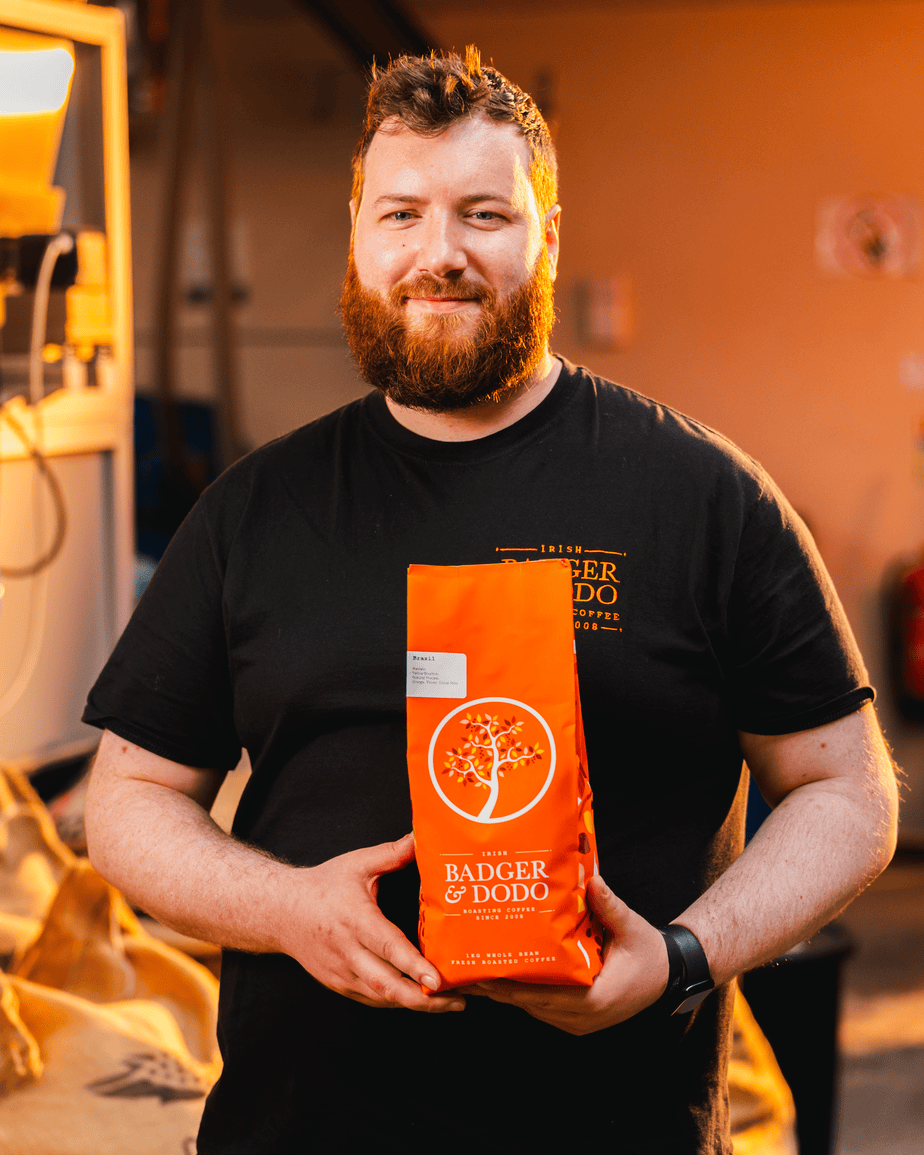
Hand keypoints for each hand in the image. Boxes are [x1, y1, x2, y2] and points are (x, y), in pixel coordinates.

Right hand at [280, 833, 464, 1013]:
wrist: (281, 912)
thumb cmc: (323, 886)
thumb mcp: (357, 864)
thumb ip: (392, 853)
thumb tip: (421, 836)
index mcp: (355, 920)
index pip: (387, 946)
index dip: (413, 965)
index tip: (436, 979)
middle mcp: (348, 951)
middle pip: (387, 985)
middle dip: (424, 999)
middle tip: (458, 1002)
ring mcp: (342, 973)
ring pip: (381, 997)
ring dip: (415, 1004)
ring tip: (450, 1003)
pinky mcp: (339, 985)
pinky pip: (372, 999)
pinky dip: (397, 1002)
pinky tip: (421, 999)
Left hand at [455, 876, 668, 1034]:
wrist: (668, 975)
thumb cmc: (650, 954)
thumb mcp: (632, 928)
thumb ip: (610, 906)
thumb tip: (592, 880)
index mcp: (595, 1000)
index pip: (543, 997)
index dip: (511, 987)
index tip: (484, 975)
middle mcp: (582, 1018)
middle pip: (530, 1004)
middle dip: (498, 989)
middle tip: (466, 972)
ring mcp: (578, 1022)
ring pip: (534, 1008)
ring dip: (507, 992)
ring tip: (476, 972)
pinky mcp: (576, 1017)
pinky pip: (543, 1007)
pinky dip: (523, 993)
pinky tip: (504, 975)